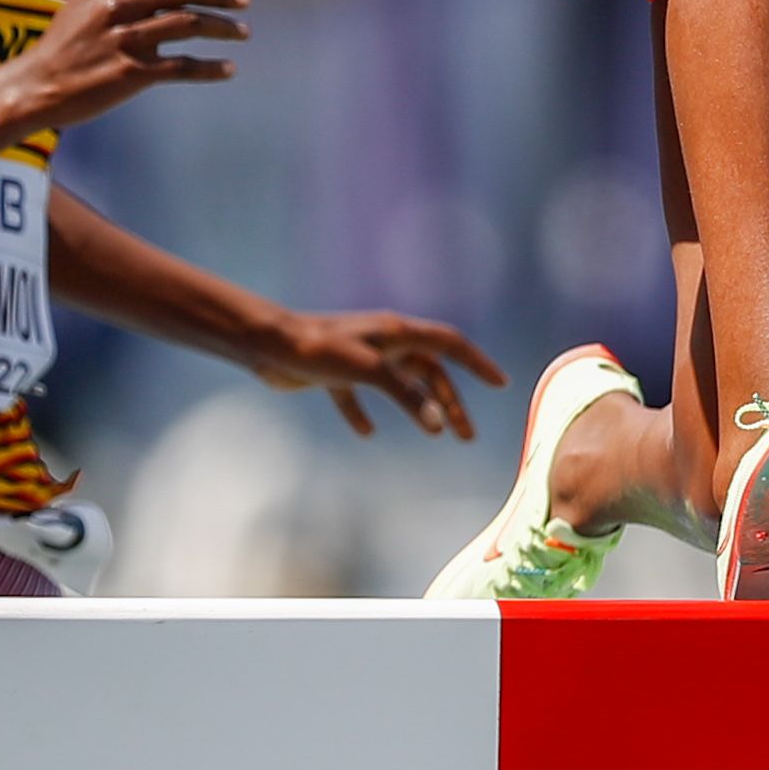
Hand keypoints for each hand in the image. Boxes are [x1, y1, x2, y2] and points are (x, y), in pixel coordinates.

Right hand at [11, 0, 250, 133]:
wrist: (34, 88)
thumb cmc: (64, 46)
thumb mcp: (84, 6)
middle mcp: (118, 5)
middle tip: (243, 1)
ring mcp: (125, 39)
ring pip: (189, 25)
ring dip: (223, 28)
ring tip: (243, 32)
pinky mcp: (131, 72)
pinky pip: (183, 67)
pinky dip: (211, 68)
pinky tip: (228, 68)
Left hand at [254, 308, 506, 437]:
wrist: (268, 345)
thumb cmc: (318, 349)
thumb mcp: (368, 371)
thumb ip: (405, 396)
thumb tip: (437, 423)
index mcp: (397, 332)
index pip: (450, 344)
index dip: (477, 363)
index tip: (500, 384)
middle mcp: (384, 342)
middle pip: (430, 372)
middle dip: (451, 402)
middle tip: (466, 436)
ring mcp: (360, 357)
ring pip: (402, 385)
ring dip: (421, 409)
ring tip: (435, 437)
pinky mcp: (336, 373)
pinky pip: (360, 395)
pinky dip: (366, 414)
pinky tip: (366, 433)